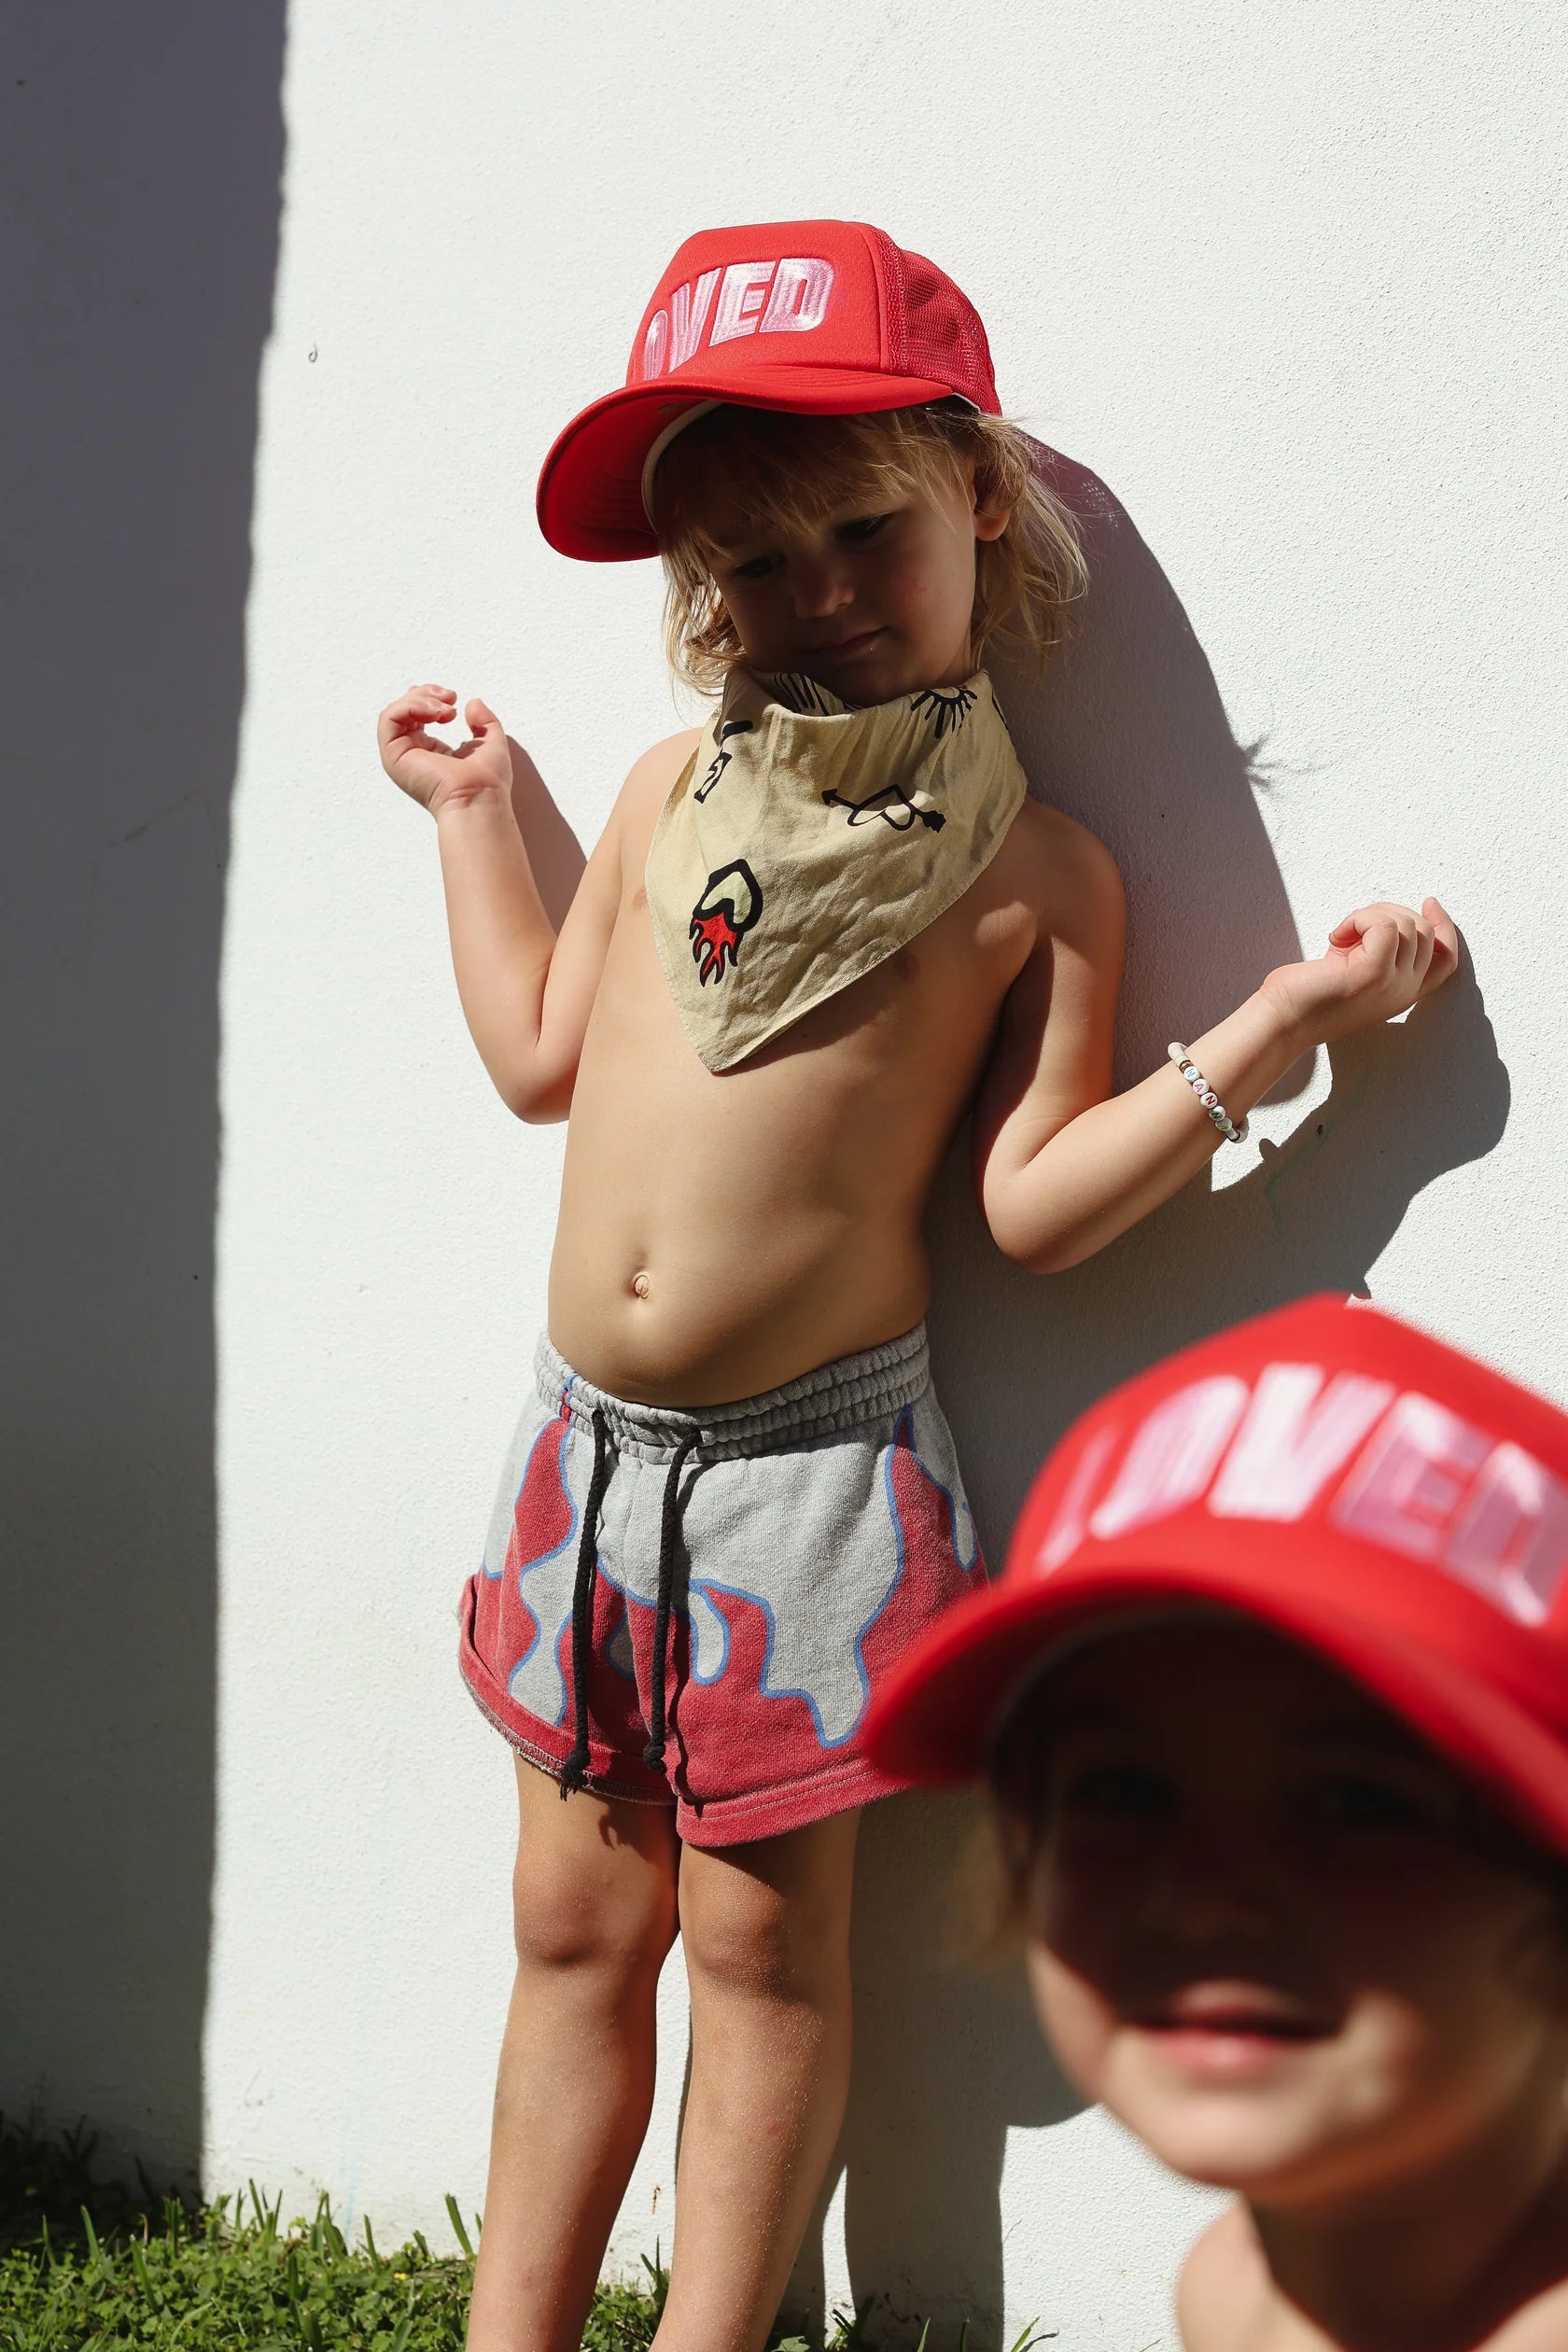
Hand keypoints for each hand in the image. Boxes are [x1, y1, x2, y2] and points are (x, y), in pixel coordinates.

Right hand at [377, 684, 511, 814]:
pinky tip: (434, 713)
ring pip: (394, 712)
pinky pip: (390, 718)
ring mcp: (401, 756)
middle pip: (403, 710)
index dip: (431, 698)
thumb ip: (484, 721)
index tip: (454, 699)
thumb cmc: (487, 783)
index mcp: (431, 753)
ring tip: (444, 708)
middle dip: (425, 694)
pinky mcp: (394, 755)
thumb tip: (472, 704)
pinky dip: (411, 706)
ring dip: (419, 699)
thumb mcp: (491, 742)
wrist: (479, 798)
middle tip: (449, 698)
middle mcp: (413, 755)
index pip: (418, 715)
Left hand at [1261, 897, 1458, 1046]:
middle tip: (1354, 925)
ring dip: (1370, 916)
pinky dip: (1359, 918)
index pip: (1446, 960)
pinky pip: (1384, 924)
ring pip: (1407, 925)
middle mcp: (1405, 992)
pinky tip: (1336, 937)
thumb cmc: (1309, 993)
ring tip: (1341, 936)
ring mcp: (1393, 984)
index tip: (1429, 902)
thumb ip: (1381, 953)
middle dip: (1391, 913)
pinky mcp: (1373, 973)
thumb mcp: (1356, 969)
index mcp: (1404, 993)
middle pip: (1427, 933)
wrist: (1282, 1020)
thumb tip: (1387, 917)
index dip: (1444, 927)